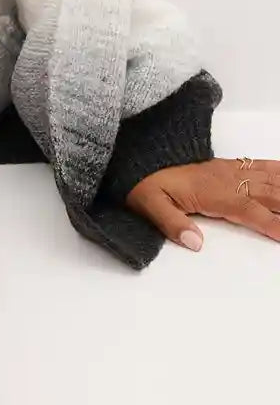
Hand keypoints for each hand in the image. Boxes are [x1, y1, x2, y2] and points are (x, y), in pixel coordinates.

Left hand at [125, 157, 279, 251]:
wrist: (138, 162)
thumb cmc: (145, 186)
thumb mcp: (150, 206)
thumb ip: (172, 224)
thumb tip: (194, 242)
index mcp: (210, 192)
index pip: (247, 209)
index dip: (270, 222)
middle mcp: (225, 179)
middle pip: (267, 193)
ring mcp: (228, 171)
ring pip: (268, 179)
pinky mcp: (228, 166)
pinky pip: (259, 166)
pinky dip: (277, 169)